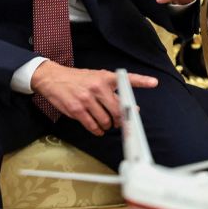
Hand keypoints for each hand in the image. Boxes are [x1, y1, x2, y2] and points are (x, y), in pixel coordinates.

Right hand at [31, 62, 157, 135]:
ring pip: (106, 120)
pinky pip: (92, 125)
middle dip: (121, 120)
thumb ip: (112, 90)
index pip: (127, 79)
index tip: (154, 82)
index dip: (142, 81)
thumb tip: (130, 106)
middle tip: (121, 124)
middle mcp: (98, 87)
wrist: (53, 78)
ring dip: (108, 126)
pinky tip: (98, 129)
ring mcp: (87, 99)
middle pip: (118, 109)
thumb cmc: (78, 79)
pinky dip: (97, 130)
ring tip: (106, 125)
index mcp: (105, 77)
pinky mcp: (77, 109)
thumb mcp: (96, 78)